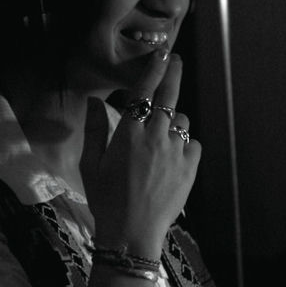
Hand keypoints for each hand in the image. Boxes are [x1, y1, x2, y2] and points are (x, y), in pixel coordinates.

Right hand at [80, 50, 201, 258]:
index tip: (161, 52)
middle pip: (169, 96)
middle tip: (176, 58)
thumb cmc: (106, 198)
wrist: (132, 233)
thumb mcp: (92, 164)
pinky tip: (174, 154)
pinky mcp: (190, 168)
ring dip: (174, 119)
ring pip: (182, 120)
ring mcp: (176, 151)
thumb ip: (94, 129)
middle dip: (174, 72)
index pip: (144, 92)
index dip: (153, 68)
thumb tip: (94, 101)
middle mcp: (155, 136)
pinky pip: (193, 143)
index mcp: (129, 133)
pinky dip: (185, 142)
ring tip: (162, 133)